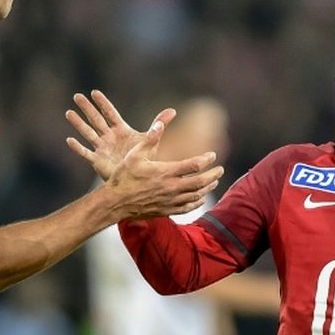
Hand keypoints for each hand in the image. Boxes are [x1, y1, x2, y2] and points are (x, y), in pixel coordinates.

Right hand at [66, 90, 174, 180]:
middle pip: (96, 119)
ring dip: (79, 124)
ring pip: (88, 133)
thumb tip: (172, 110)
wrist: (136, 179)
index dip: (103, 103)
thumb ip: (159, 125)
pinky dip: (78, 147)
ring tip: (69, 112)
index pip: (110, 113)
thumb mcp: (150, 140)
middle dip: (87, 108)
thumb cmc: (142, 158)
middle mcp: (109, 136)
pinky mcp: (98, 161)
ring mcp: (102, 148)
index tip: (94, 92)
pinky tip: (69, 140)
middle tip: (77, 96)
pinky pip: (86, 153)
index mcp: (120, 130)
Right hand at [75, 96, 220, 220]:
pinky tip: (201, 198)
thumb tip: (159, 124)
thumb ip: (150, 139)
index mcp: (165, 172)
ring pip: (196, 195)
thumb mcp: (134, 154)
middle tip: (220, 170)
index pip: (194, 165)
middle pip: (200, 182)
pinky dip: (197, 202)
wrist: (115, 202)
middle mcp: (170, 187)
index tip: (212, 155)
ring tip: (214, 182)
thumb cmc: (123, 177)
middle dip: (213, 175)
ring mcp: (170, 201)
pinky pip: (187, 208)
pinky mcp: (166, 210)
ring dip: (207, 188)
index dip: (206, 159)